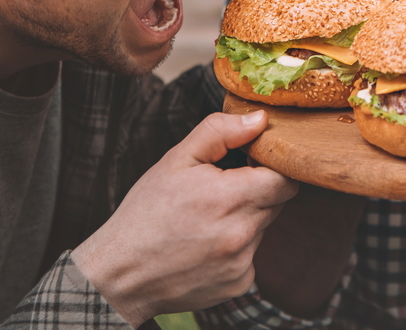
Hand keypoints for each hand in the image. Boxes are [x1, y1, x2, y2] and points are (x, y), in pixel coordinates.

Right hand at [71, 111, 298, 326]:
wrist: (120, 274)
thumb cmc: (146, 213)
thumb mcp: (176, 160)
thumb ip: (221, 132)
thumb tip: (260, 120)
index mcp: (230, 198)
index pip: (285, 179)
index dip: (273, 167)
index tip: (250, 164)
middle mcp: (241, 234)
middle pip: (276, 202)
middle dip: (257, 191)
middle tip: (221, 191)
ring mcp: (241, 263)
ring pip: (263, 228)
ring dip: (245, 219)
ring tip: (207, 221)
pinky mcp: (239, 284)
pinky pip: (251, 256)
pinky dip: (236, 248)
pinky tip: (205, 246)